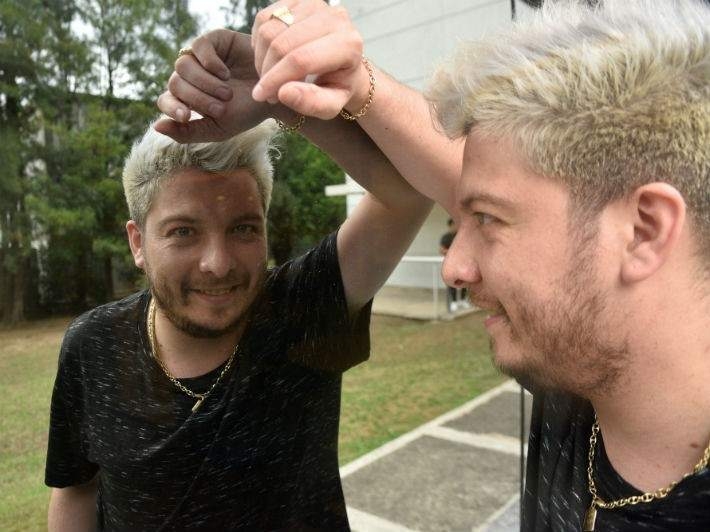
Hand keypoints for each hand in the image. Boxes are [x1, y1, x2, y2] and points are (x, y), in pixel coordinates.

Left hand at [155, 30, 276, 142]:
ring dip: (204, 83)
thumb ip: (188, 133)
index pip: (165, 100)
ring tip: (227, 92)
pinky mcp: (213, 40)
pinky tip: (224, 73)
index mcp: (189, 98)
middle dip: (197, 98)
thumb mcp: (218, 129)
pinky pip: (197, 47)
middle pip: (175, 84)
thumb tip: (156, 126)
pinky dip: (209, 63)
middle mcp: (191, 76)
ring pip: (182, 66)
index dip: (172, 107)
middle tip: (222, 107)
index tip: (186, 115)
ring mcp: (200, 57)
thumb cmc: (248, 112)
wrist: (276, 92)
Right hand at [250, 0, 370, 119]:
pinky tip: (270, 58)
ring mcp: (315, 5)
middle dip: (267, 71)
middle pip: (282, 43)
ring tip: (271, 77)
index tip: (261, 95)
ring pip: (269, 29)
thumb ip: (310, 103)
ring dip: (262, 58)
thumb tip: (283, 92)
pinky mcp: (298, 0)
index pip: (301, 59)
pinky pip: (264, 18)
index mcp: (348, 45)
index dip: (275, 79)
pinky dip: (260, 42)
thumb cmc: (336, 87)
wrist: (342, 65)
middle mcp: (333, 18)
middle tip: (267, 91)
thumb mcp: (330, 105)